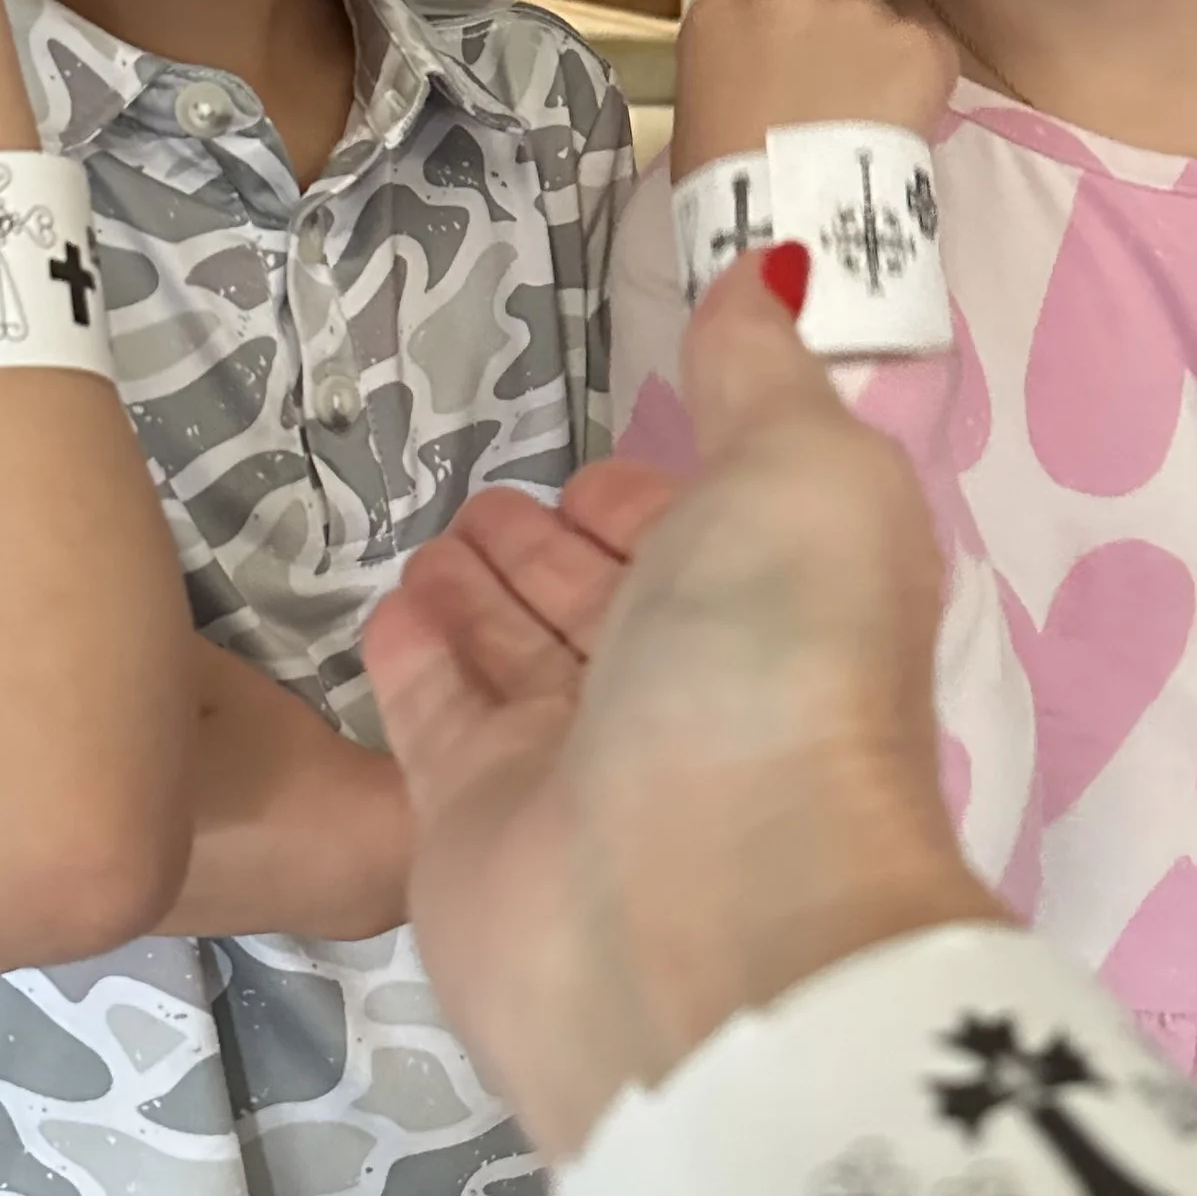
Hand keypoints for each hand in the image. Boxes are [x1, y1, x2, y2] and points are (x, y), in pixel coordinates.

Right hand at [366, 253, 995, 1156]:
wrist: (705, 918)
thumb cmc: (776, 669)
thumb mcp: (807, 476)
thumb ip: (766, 376)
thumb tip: (761, 277)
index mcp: (784, 606)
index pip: (708, 535)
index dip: (664, 492)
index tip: (607, 456)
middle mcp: (689, 691)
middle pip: (611, 603)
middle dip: (561, 546)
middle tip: (495, 495)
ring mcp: (580, 769)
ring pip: (522, 658)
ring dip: (484, 595)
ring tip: (435, 536)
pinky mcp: (476, 830)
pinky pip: (438, 721)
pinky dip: (417, 661)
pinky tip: (389, 608)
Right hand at [670, 0, 955, 176]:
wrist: (789, 223)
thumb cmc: (723, 193)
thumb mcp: (700, 125)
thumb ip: (733, 84)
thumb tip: (766, 95)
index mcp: (722, 10)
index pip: (758, 14)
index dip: (779, 59)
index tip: (786, 97)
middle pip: (819, 10)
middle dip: (828, 54)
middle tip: (829, 119)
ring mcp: (857, 11)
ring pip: (875, 33)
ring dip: (875, 73)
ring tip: (866, 137)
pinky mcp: (917, 42)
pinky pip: (928, 59)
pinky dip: (923, 94)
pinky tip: (902, 136)